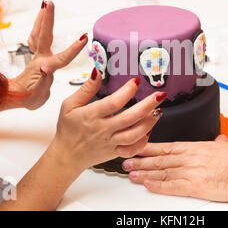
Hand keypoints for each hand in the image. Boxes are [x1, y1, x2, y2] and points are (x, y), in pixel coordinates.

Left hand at [7, 0, 87, 109]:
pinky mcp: (34, 56)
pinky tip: (41, 23)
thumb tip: (47, 70)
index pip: (62, 57)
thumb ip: (43, 83)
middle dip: (48, 19)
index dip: (74, 48)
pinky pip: (35, 38)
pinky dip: (38, 27)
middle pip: (44, 36)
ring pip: (38, 33)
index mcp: (45, 68)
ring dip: (42, 18)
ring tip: (45, 4)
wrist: (10, 97)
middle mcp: (40, 59)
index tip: (84, 38)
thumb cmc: (26, 98)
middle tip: (49, 2)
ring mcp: (36, 56)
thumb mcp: (37, 97)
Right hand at [50, 69, 166, 171]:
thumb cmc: (68, 129)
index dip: (127, 91)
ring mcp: (111, 142)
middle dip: (147, 106)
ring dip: (149, 123)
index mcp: (92, 116)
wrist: (67, 156)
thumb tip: (97, 72)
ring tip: (158, 111)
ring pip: (134, 135)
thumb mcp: (69, 105)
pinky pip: (132, 150)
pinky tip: (149, 130)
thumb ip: (86, 89)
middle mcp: (103, 130)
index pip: (113, 103)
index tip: (136, 81)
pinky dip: (143, 142)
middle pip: (129, 118)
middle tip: (160, 95)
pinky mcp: (115, 152)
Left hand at [122, 136, 227, 202]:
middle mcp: (191, 157)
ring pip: (162, 171)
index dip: (150, 147)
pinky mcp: (196, 186)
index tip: (139, 147)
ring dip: (144, 172)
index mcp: (196, 147)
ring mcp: (192, 171)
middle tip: (126, 160)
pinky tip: (147, 184)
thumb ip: (219, 144)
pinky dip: (158, 185)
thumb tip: (218, 141)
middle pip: (160, 159)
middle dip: (141, 160)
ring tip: (130, 172)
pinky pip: (172, 185)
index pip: (167, 146)